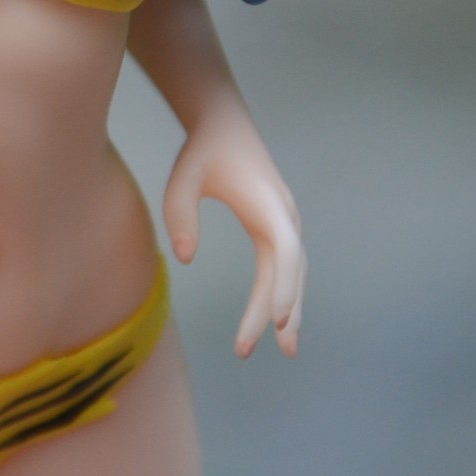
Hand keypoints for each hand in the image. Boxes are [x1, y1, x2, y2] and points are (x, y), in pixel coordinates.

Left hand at [162, 109, 305, 358]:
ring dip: (290, 310)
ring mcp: (286, 222)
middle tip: (244, 350)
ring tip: (286, 351)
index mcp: (269, 207)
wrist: (224, 124)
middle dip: (271, 314)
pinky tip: (278, 319)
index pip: (285, 254)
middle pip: (288, 273)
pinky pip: (287, 266)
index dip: (283, 288)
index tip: (273, 322)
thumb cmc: (203, 152)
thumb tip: (185, 260)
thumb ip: (180, 216)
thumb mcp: (183, 179)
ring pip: (294, 274)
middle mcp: (285, 216)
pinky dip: (285, 293)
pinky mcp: (278, 225)